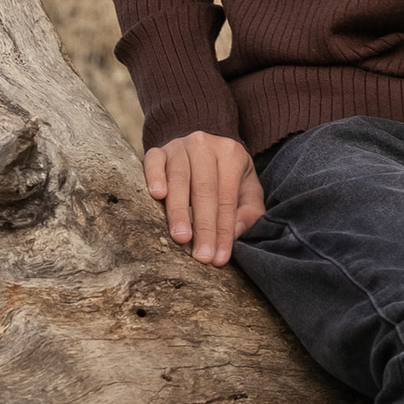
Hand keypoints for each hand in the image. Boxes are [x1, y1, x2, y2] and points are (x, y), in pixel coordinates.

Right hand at [145, 131, 263, 266]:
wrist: (202, 145)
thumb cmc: (225, 175)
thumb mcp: (246, 188)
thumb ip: (249, 210)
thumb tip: (235, 232)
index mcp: (231, 154)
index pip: (227, 198)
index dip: (224, 229)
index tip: (219, 258)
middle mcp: (205, 146)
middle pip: (205, 190)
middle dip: (204, 227)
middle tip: (201, 256)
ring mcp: (179, 146)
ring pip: (179, 179)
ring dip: (179, 211)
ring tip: (181, 238)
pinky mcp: (157, 150)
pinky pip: (153, 161)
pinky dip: (155, 177)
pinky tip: (157, 196)